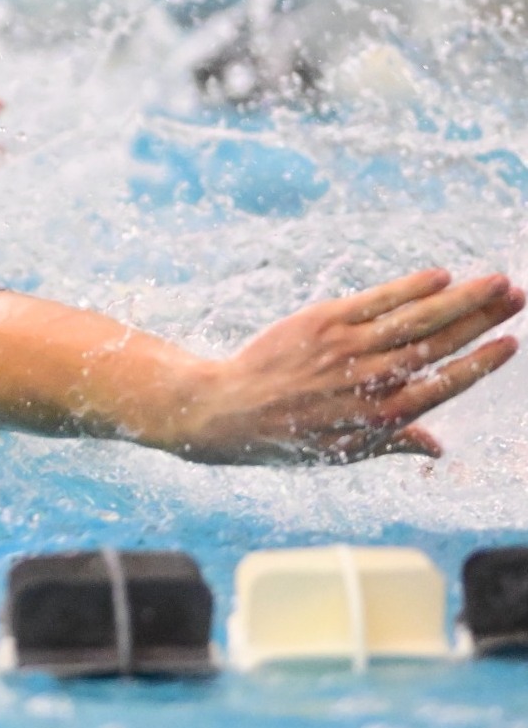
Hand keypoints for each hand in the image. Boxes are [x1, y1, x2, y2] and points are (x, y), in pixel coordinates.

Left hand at [176, 269, 521, 464]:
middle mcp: (370, 380)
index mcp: (382, 416)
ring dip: (460, 298)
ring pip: (415, 318)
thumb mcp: (343, 452)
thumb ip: (394, 441)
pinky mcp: (322, 322)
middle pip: (439, 343)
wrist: (228, 410)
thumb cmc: (290, 436)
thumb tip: (438, 448)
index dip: (481, 362)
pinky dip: (408, 288)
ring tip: (497, 282)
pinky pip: (374, 301)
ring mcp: (347, 348)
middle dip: (483, 318)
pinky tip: (440, 275)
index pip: (444, 384)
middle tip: (518, 295)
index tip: (511, 342)